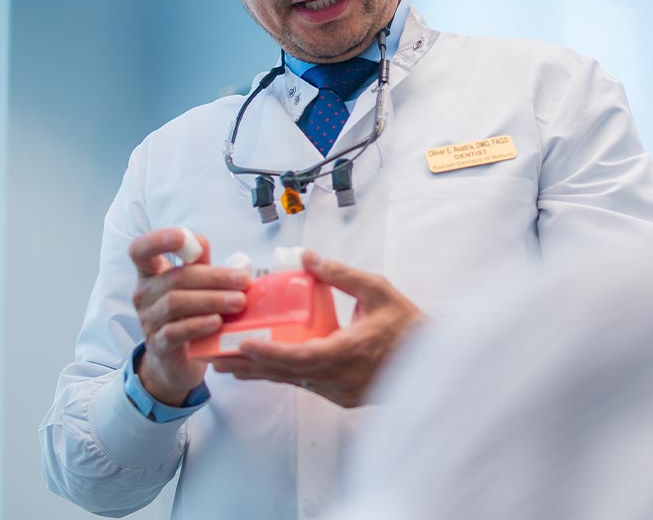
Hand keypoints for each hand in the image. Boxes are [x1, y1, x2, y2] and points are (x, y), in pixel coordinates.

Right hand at [129, 228, 250, 405]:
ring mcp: (148, 321)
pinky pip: (176, 332)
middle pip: (175, 278)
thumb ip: (200, 264)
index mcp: (151, 274)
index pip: (140, 250)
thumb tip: (208, 243)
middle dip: (213, 277)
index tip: (182, 237)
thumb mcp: (196, 286)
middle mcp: (144, 295)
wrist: (178, 361)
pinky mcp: (159, 345)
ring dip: (212, 300)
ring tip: (239, 302)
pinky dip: (198, 325)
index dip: (157, 240)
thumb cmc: (189, 315)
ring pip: (176, 303)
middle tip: (244, 280)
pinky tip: (218, 322)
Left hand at [211, 250, 424, 407]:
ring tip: (233, 364)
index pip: (300, 357)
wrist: (433, 358)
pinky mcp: (345, 397)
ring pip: (296, 383)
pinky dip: (287, 376)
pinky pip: (310, 386)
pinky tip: (269, 368)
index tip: (243, 346)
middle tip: (220, 358)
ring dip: (265, 374)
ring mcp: (343, 393)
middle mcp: (342, 378)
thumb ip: (339, 274)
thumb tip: (305, 256)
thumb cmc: (406, 322)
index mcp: (349, 352)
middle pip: (288, 376)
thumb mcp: (376, 289)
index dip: (269, 354)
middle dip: (252, 368)